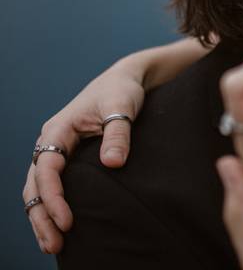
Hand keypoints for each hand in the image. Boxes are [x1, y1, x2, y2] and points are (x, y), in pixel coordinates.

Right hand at [23, 57, 145, 253]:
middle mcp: (51, 141)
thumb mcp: (122, 108)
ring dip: (43, 216)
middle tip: (55, 245)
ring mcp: (57, 150)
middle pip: (35, 185)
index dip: (54, 196)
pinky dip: (51, 206)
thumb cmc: (122, 91)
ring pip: (38, 189)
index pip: (47, 168)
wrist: (125, 79)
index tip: (67, 220)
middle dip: (42, 216)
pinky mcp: (68, 157)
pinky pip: (52, 185)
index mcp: (58, 129)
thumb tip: (113, 164)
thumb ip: (118, 135)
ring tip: (53, 245)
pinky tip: (59, 226)